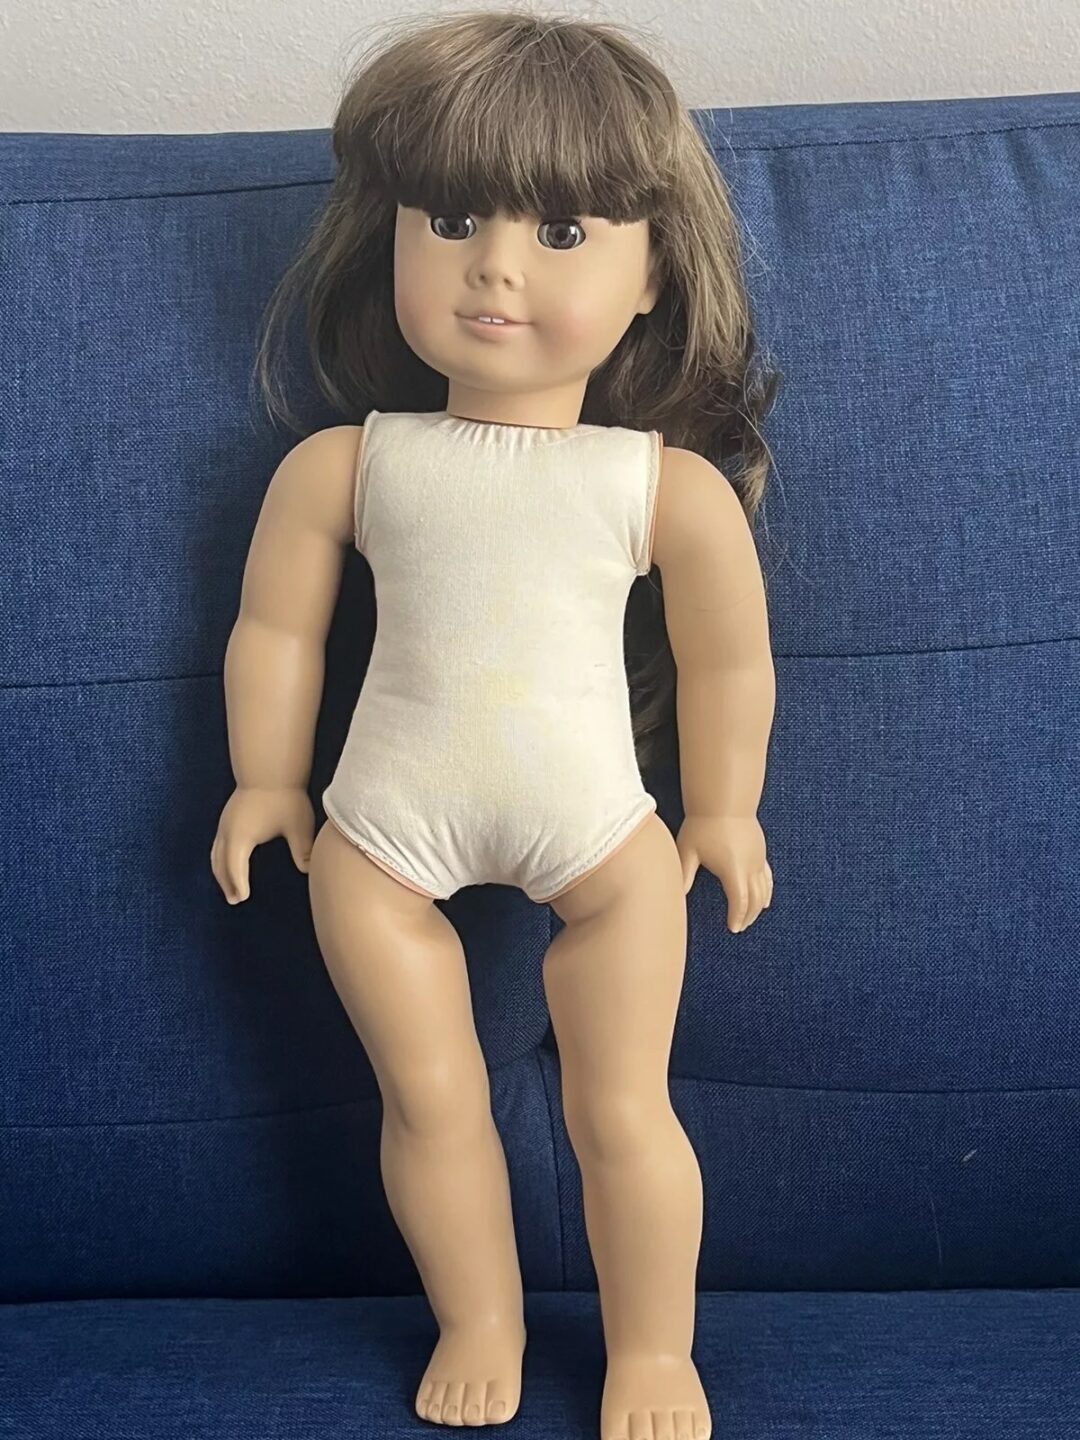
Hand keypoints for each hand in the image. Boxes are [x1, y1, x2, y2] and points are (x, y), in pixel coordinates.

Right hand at [210, 785, 314, 904]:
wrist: (270, 769)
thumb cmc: (285, 796)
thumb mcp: (297, 825)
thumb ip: (302, 849)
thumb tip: (309, 869)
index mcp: (241, 836)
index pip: (235, 867)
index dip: (238, 884)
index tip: (242, 898)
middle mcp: (228, 830)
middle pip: (221, 863)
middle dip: (226, 882)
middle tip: (235, 899)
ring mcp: (225, 822)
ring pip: (216, 853)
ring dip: (221, 871)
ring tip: (230, 887)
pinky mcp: (227, 816)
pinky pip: (218, 844)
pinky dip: (220, 858)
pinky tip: (230, 862)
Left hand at [675, 813, 772, 932]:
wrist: (724, 801)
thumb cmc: (702, 825)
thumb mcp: (688, 849)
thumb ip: (685, 874)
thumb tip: (678, 894)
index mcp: (732, 868)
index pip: (740, 900)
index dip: (738, 917)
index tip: (733, 928)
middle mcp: (749, 866)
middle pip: (755, 899)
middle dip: (749, 915)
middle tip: (740, 927)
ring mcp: (758, 859)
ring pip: (764, 890)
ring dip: (758, 907)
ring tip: (749, 918)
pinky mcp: (760, 852)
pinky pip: (768, 877)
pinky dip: (767, 892)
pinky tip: (765, 902)